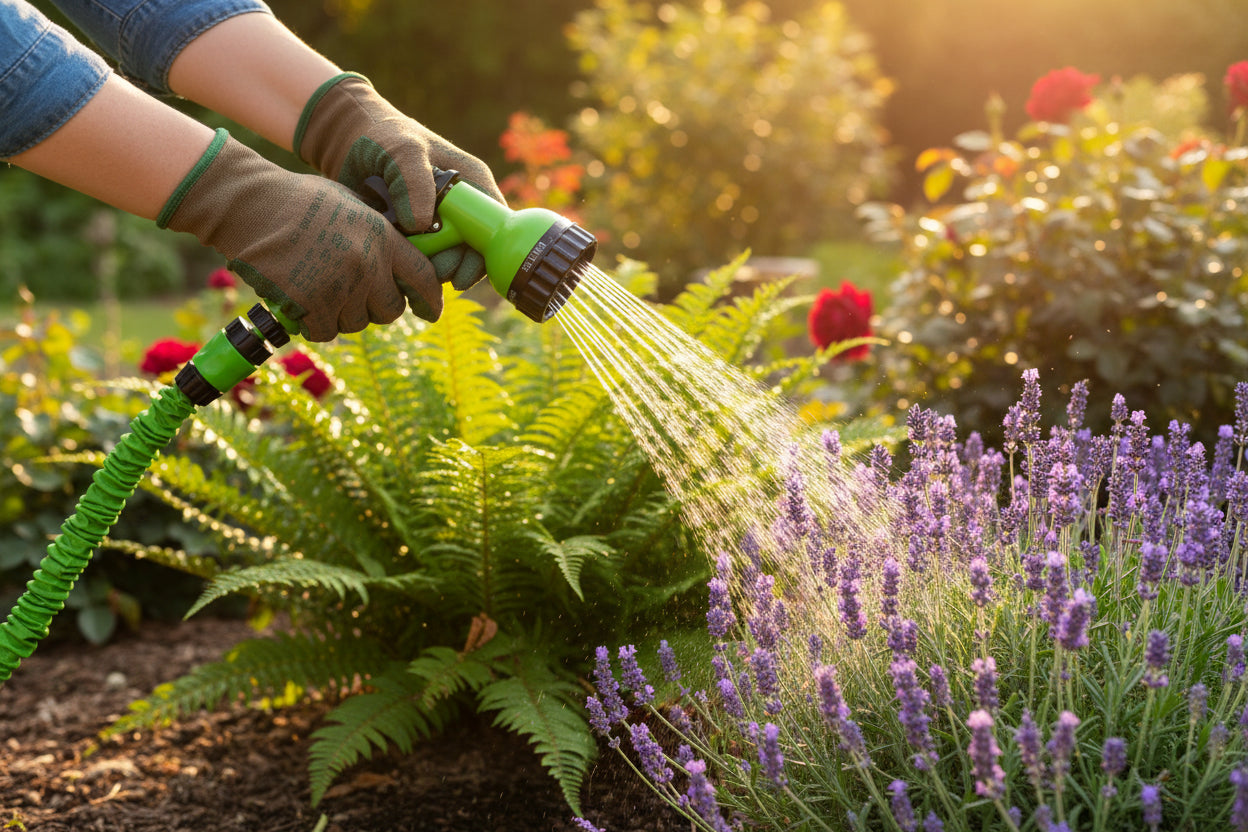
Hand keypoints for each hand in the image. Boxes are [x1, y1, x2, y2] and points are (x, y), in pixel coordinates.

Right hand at [160, 129, 441, 340]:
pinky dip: (315, 323)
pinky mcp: (311, 306)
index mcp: (382, 236)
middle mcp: (367, 264)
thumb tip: (401, 267)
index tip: (430, 312)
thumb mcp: (351, 206)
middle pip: (390, 310)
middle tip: (354, 294)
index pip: (423, 278)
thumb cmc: (298, 201)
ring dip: (342, 314)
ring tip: (319, 286)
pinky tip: (302, 300)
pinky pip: (326, 332)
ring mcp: (339, 286)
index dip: (430, 300)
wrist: (249, 206)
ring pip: (357, 324)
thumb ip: (379, 235)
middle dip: (376, 307)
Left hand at [296, 73, 505, 290]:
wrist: (349, 142)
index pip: (495, 227)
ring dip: (431, 271)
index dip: (482, 254)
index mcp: (473, 182)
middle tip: (428, 273)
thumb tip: (422, 226)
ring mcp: (440, 223)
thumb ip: (414, 182)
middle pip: (472, 251)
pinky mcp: (417, 236)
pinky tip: (397, 268)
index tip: (456, 272)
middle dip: (452, 267)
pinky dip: (413, 269)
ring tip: (408, 269)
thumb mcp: (402, 150)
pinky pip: (423, 262)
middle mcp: (463, 206)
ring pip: (448, 261)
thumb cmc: (381, 137)